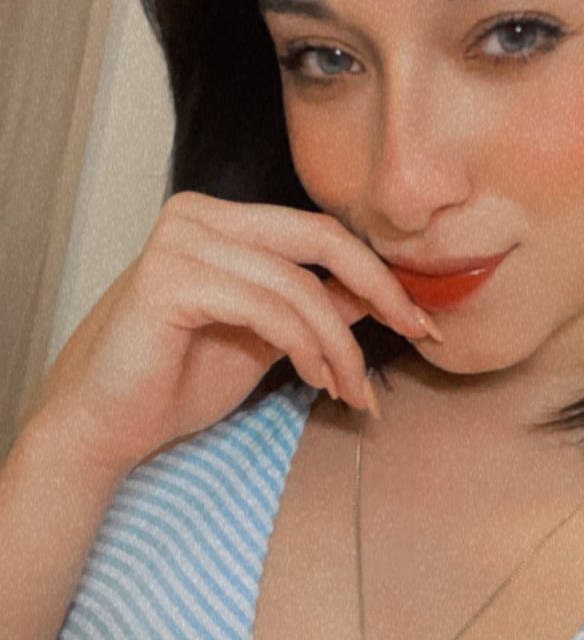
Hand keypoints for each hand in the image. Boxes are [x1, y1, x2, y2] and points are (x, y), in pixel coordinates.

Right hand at [28, 192, 435, 472]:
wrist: (106, 424)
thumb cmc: (176, 382)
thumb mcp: (266, 338)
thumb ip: (314, 309)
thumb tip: (379, 297)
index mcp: (222, 219)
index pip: (320, 233)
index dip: (378, 274)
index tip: (421, 319)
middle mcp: (199, 215)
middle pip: (320, 240)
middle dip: (381, 291)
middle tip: (418, 334)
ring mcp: (181, 242)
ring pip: (299, 286)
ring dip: (341, 345)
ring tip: (353, 391)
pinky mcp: (169, 280)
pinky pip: (267, 309)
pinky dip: (305, 348)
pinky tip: (317, 380)